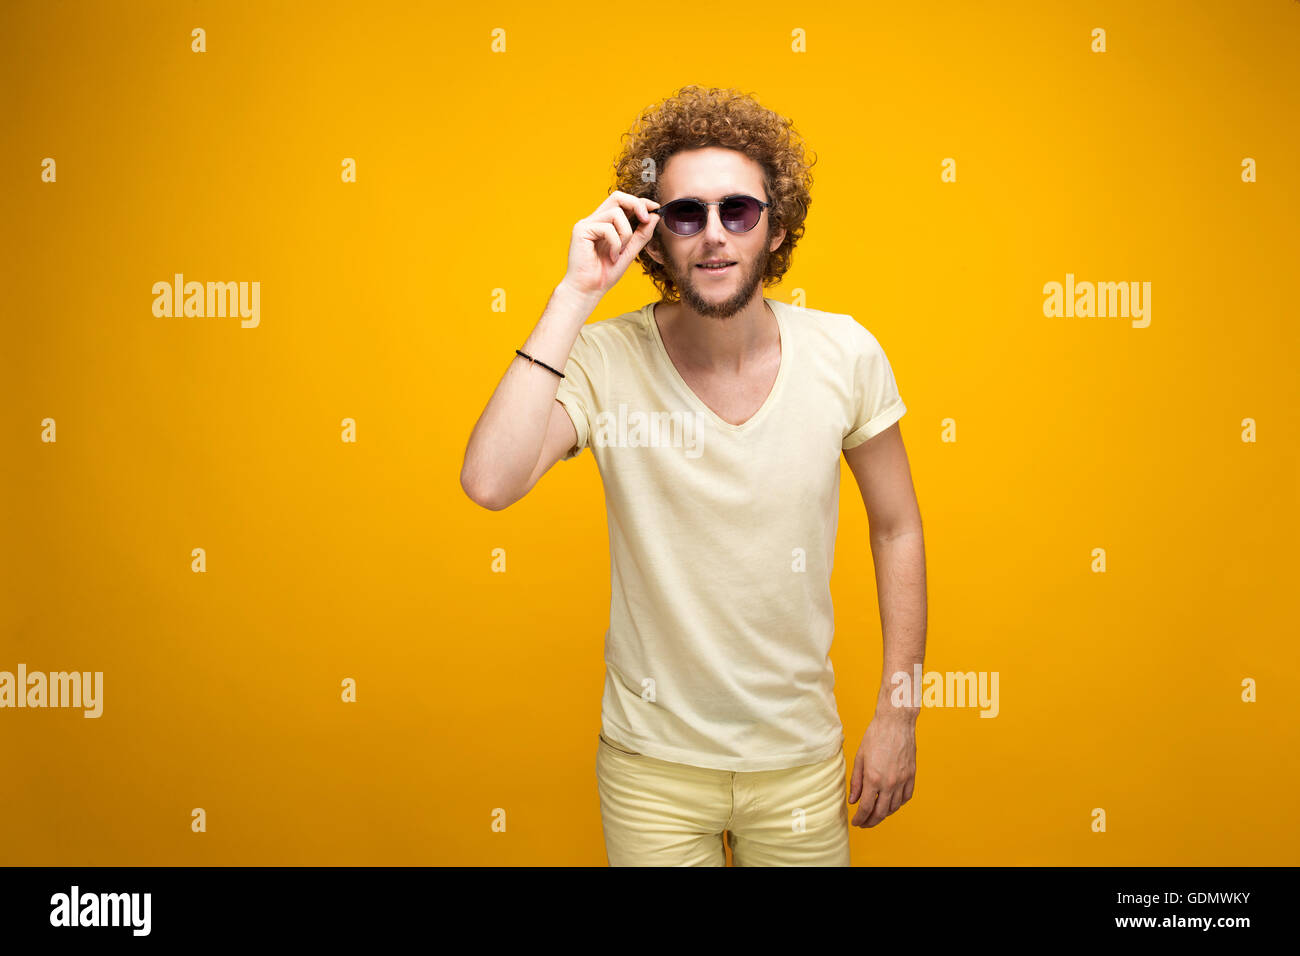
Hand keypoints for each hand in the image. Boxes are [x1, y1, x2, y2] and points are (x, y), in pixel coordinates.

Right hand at [560, 190, 659, 300]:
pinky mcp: (581, 230)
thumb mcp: (630, 252)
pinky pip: (608, 228)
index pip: (622, 202)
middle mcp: (594, 220)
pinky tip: (612, 257)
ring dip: (625, 234)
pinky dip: (616, 244)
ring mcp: (586, 224)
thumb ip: (641, 235)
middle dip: (636, 205)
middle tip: (646, 219)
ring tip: (620, 252)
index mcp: (604, 223)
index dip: (640, 202)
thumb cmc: (605, 273)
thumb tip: (654, 216)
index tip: (655, 208)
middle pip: (617, 197)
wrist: (588, 290)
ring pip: (616, 214)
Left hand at [848, 713, 916, 827]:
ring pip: (894, 807)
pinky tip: (891, 803)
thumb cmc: (875, 736)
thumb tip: (853, 800)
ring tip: (876, 813)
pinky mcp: (912, 775)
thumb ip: (856, 781)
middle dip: (871, 821)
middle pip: (880, 812)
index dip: (860, 819)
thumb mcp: (859, 758)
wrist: (896, 722)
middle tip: (864, 823)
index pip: (866, 808)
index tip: (855, 822)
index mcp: (873, 778)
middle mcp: (889, 783)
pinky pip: (906, 797)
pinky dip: (898, 804)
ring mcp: (903, 780)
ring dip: (884, 814)